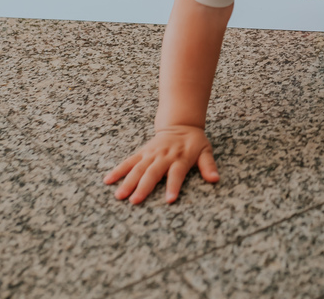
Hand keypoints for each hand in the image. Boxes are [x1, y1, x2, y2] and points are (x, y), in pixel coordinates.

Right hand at [104, 125, 218, 203]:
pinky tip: (108, 180)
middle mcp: (164, 156)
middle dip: (144, 187)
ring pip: (138, 168)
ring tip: (119, 195)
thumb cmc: (194, 141)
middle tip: (135, 201)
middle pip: (153, 173)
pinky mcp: (142, 153)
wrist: (181, 123)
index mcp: (180, 158)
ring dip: (128, 182)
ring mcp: (151, 154)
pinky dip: (118, 170)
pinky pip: (129, 162)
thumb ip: (209, 165)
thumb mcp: (205, 151)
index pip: (177, 174)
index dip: (173, 186)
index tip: (169, 199)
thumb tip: (215, 179)